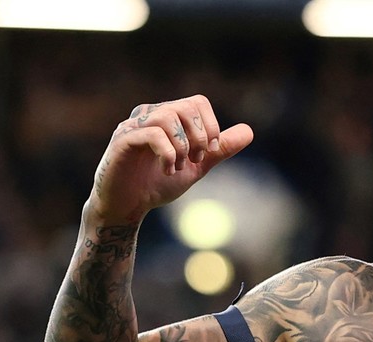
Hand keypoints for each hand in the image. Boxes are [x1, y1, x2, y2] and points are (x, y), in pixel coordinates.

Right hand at [88, 94, 254, 222]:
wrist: (127, 207)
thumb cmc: (156, 184)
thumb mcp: (196, 166)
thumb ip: (219, 149)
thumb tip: (249, 131)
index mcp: (167, 116)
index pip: (197, 102)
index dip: (210, 126)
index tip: (209, 152)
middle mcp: (148, 115)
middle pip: (186, 106)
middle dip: (199, 137)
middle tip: (196, 161)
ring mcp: (133, 126)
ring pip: (168, 116)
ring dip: (182, 146)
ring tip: (178, 167)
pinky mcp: (122, 141)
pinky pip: (151, 133)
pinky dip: (168, 153)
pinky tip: (168, 170)